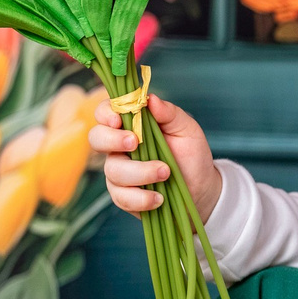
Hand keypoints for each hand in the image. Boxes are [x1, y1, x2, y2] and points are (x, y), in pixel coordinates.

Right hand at [93, 93, 220, 220]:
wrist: (201, 187)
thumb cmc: (191, 154)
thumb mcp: (186, 129)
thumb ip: (169, 113)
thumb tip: (151, 99)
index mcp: (131, 124)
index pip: (105, 112)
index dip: (105, 113)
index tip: (118, 120)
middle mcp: (119, 146)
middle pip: (96, 138)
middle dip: (112, 140)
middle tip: (135, 143)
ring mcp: (119, 171)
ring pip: (112, 170)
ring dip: (140, 172)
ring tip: (165, 173)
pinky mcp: (123, 196)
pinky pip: (121, 197)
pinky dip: (141, 198)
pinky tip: (159, 197)